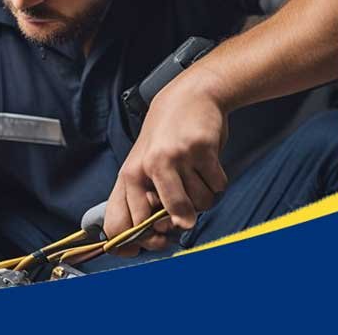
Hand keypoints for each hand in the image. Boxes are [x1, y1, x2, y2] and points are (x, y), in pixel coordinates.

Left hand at [104, 65, 230, 255]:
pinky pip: (217, 187)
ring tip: (195, 174)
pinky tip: (207, 163)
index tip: (157, 241)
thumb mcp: (143, 165)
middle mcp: (148, 166)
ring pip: (198, 207)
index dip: (140, 242)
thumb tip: (155, 238)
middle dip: (180, 221)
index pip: (121, 225)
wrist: (190, 96)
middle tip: (184, 205)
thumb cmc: (166, 136)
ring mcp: (175, 157)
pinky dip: (217, 181)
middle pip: (167, 222)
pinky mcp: (201, 150)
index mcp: (129, 175)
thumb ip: (143, 201)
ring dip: (203, 197)